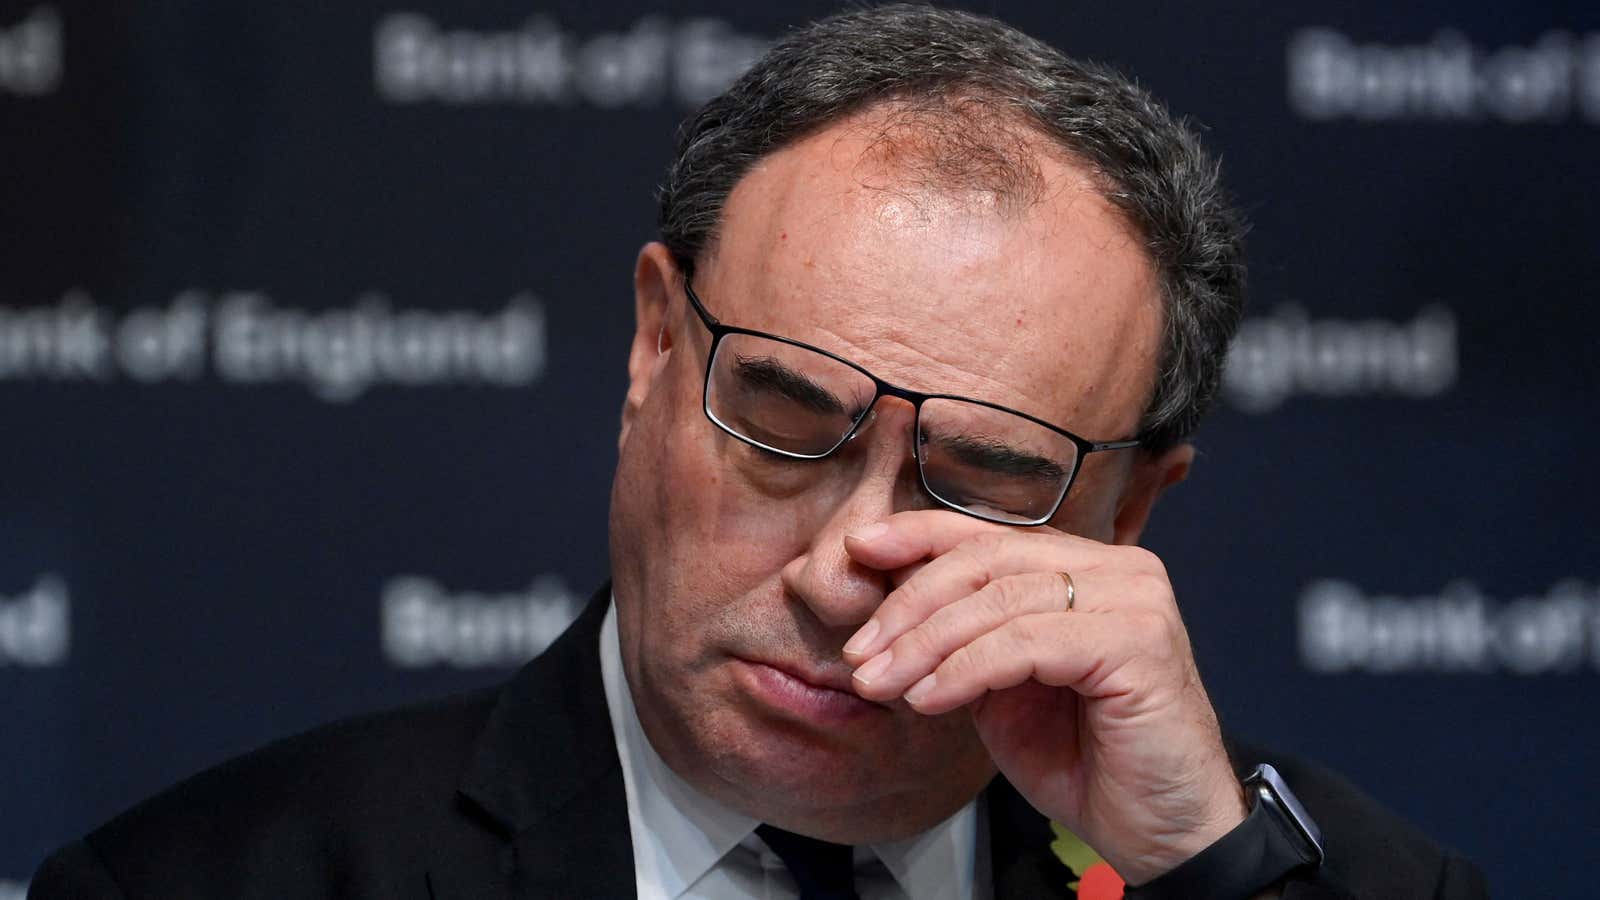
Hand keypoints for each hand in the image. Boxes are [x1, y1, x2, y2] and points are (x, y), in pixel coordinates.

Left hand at [841, 510, 1245, 884]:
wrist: (1163, 833)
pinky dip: (964, 669)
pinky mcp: (1138, 642)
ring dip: (925, 644)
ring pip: (999, 600)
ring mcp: (1134, 600)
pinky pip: (1024, 643)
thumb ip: (964, 639)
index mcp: (1089, 567)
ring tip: (880, 682)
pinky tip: (928, 698)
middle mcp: (1120, 569)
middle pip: (986, 560)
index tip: (859, 549)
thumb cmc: (1089, 761)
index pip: (990, 535)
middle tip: (859, 652)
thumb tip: (889, 607)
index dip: (919, 536)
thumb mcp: (1004, 689)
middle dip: (908, 605)